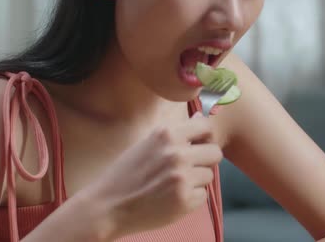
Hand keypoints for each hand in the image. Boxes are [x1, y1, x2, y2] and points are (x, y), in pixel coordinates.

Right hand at [84, 112, 222, 237]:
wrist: (109, 205)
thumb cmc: (125, 174)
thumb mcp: (146, 143)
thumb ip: (174, 133)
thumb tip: (199, 117)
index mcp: (166, 134)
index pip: (206, 126)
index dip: (206, 137)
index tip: (200, 144)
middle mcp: (176, 153)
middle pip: (215, 152)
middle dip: (205, 160)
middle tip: (190, 168)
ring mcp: (182, 177)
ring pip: (209, 175)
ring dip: (197, 180)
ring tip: (175, 184)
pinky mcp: (185, 200)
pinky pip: (202, 195)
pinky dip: (191, 198)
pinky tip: (172, 198)